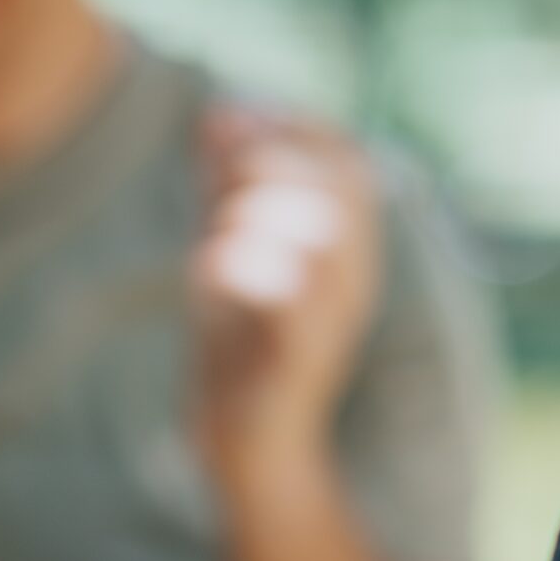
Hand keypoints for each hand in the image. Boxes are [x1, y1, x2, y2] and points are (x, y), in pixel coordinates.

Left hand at [190, 105, 384, 491]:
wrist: (250, 447)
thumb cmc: (243, 340)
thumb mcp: (236, 249)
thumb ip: (230, 184)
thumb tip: (218, 112)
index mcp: (348, 245)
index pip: (347, 156)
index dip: (289, 124)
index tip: (225, 117)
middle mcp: (352, 281)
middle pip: (340, 188)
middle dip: (272, 158)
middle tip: (216, 164)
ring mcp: (329, 325)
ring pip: (323, 241)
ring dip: (259, 210)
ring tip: (216, 218)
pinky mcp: (294, 369)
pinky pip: (289, 310)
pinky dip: (247, 271)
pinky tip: (207, 261)